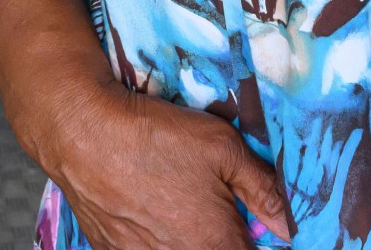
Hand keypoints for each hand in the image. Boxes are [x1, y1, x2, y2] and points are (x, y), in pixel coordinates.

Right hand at [0, 0, 295, 249]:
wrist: (83, 132)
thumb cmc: (153, 136)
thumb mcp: (223, 148)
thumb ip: (263, 189)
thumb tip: (287, 224)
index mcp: (215, 244)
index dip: (256, 237)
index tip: (253, 223)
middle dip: (222, 234)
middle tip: (217, 206)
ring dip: (186, 236)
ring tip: (179, 203)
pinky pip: (143, 249)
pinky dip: (153, 235)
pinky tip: (149, 207)